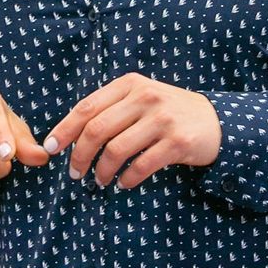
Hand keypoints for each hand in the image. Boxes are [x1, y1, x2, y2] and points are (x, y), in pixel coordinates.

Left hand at [44, 73, 221, 189]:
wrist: (215, 122)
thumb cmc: (168, 113)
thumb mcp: (141, 99)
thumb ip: (111, 109)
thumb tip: (70, 135)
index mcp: (130, 84)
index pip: (86, 108)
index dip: (64, 130)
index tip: (51, 148)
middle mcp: (146, 97)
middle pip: (97, 130)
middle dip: (80, 156)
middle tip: (75, 173)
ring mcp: (163, 119)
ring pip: (116, 150)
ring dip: (102, 171)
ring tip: (100, 180)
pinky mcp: (178, 142)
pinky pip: (141, 166)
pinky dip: (127, 179)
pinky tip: (123, 183)